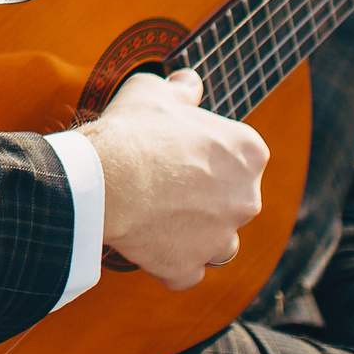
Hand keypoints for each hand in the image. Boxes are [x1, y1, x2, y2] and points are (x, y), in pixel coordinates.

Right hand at [81, 69, 267, 290]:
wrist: (106, 178)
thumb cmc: (133, 129)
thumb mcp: (154, 91)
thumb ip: (179, 88)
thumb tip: (189, 81)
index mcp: (248, 152)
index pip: (240, 154)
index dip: (207, 150)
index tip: (179, 148)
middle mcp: (246, 198)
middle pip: (233, 199)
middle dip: (206, 194)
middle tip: (164, 181)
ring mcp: (220, 238)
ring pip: (219, 241)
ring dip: (198, 233)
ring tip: (160, 217)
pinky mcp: (189, 266)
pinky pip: (186, 272)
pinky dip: (171, 263)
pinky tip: (149, 245)